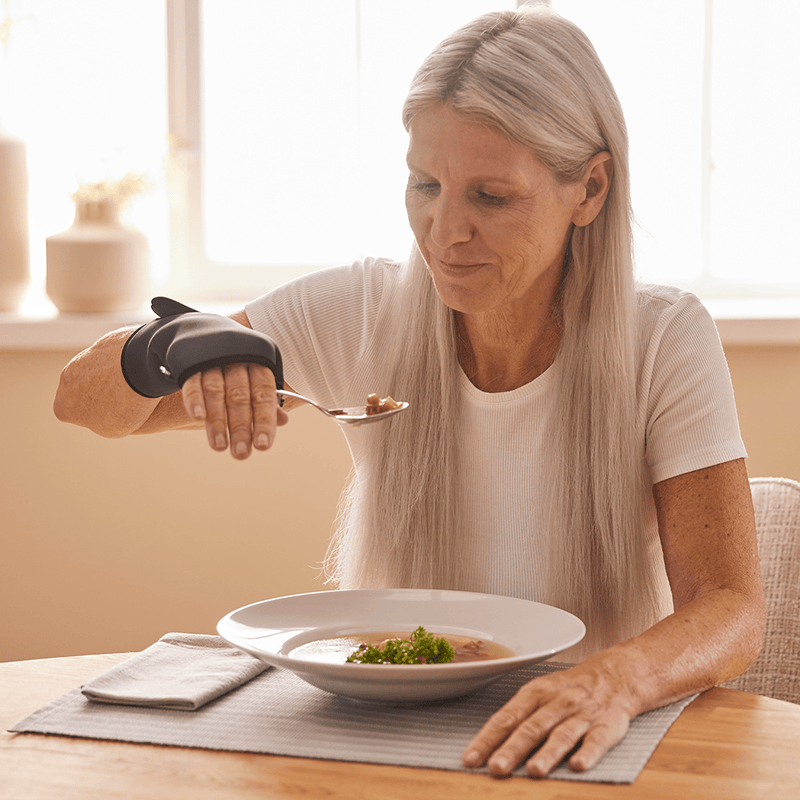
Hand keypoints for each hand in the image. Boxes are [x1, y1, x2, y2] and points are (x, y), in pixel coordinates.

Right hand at [180, 363, 288, 458]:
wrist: (205, 334)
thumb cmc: (236, 365)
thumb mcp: (254, 378)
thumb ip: (264, 400)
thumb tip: (283, 421)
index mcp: (258, 365)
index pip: (264, 395)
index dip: (264, 421)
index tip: (263, 446)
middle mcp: (237, 361)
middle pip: (240, 397)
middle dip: (241, 427)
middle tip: (241, 453)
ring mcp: (213, 361)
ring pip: (216, 391)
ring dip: (217, 420)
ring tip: (220, 446)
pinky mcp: (190, 362)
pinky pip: (192, 382)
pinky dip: (195, 399)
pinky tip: (198, 418)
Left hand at [462, 656, 638, 777]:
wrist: (614, 675)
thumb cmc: (569, 689)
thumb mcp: (539, 693)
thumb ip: (518, 718)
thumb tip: (488, 746)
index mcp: (535, 693)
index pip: (506, 717)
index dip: (488, 739)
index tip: (471, 759)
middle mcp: (556, 702)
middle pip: (531, 727)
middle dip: (512, 749)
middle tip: (495, 768)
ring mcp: (582, 714)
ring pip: (562, 734)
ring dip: (547, 753)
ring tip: (534, 771)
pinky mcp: (606, 726)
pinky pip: (597, 740)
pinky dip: (588, 752)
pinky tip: (578, 765)